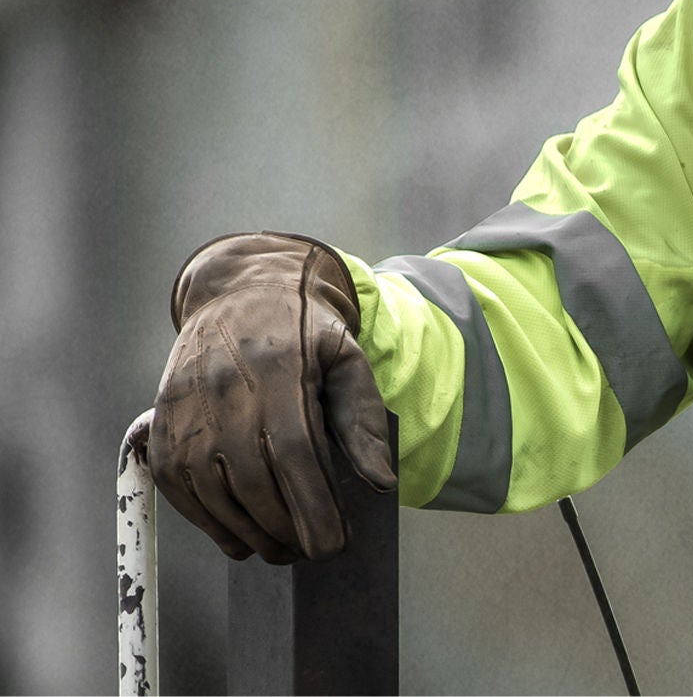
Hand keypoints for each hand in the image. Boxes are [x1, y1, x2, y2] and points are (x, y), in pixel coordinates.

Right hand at [149, 232, 396, 561]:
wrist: (242, 293)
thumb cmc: (304, 332)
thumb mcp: (347, 358)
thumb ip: (363, 418)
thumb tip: (381, 482)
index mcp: (278, 370)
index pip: (293, 453)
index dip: (312, 506)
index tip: (333, 544)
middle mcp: (224, 391)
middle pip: (253, 482)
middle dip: (286, 530)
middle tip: (311, 551)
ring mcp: (185, 411)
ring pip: (214, 494)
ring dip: (249, 534)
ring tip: (281, 547)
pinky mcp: (160, 427)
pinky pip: (180, 490)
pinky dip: (210, 522)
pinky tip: (240, 533)